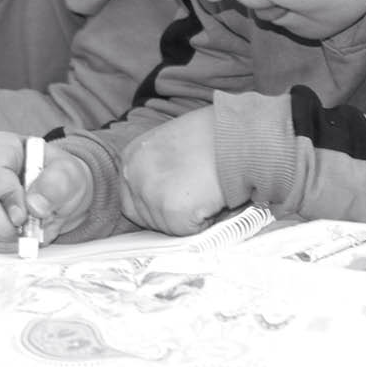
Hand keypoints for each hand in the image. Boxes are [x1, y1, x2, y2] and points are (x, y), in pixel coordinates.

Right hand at [0, 131, 93, 252]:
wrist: (59, 193)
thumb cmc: (59, 176)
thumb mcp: (69, 173)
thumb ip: (56, 184)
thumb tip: (34, 204)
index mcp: (0, 146)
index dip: (8, 198)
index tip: (26, 213)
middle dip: (5, 223)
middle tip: (27, 225)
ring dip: (6, 235)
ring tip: (29, 226)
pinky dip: (3, 243)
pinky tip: (19, 232)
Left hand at [119, 107, 224, 234]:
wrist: (235, 134)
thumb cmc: (210, 136)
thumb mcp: (168, 145)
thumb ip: (156, 170)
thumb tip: (161, 194)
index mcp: (131, 157)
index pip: (130, 201)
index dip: (154, 208)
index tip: (173, 205)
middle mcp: (133, 174)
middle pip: (146, 219)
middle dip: (171, 216)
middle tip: (195, 197)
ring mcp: (150, 192)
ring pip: (167, 228)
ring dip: (188, 220)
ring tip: (204, 192)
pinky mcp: (172, 209)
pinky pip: (185, 233)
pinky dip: (202, 225)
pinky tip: (210, 200)